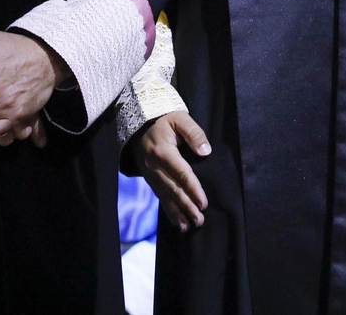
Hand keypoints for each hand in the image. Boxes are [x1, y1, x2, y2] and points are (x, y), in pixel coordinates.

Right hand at [138, 111, 210, 230]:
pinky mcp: (148, 177)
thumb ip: (194, 133)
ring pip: (165, 196)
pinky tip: (177, 221)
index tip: (204, 203)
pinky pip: (159, 195)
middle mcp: (153, 166)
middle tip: (199, 220)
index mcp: (163, 151)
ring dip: (177, 213)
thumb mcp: (180, 118)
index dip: (193, 189)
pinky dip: (168, 210)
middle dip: (187, 206)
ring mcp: (149, 173)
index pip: (181, 174)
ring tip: (189, 227)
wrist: (140, 120)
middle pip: (173, 189)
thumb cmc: (164, 118)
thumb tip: (206, 151)